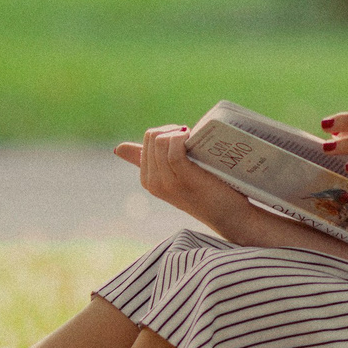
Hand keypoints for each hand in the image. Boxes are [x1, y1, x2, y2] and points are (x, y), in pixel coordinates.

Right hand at [115, 125, 251, 232]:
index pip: (148, 140)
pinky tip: (192, 139)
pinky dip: (182, 138)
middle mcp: (153, 182)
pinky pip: (174, 148)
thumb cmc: (206, 192)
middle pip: (153, 136)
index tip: (185, 141)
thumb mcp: (174, 176)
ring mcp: (166, 182)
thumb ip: (150, 162)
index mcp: (147, 179)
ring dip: (179, 133)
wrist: (230, 216)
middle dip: (172, 131)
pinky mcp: (184, 178)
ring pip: (161, 141)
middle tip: (192, 140)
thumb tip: (118, 149)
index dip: (168, 133)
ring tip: (194, 140)